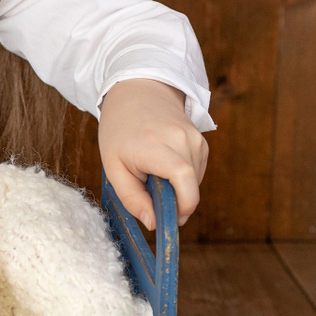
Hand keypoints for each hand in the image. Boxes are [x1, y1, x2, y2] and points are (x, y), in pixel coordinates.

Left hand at [97, 78, 208, 229]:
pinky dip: (183, 178)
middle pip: (191, 186)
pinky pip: (197, 172)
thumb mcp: (113, 167)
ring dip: (178, 189)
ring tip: (154, 173)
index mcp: (157, 144)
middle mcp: (182, 139)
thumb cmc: (120, 130)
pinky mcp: (202, 141)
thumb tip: (154, 223)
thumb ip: (132, 198)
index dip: (182, 205)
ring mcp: (196, 139)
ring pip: (195, 182)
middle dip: (176, 203)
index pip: (183, 178)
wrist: (137, 92)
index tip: (169, 220)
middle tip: (152, 199)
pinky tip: (165, 166)